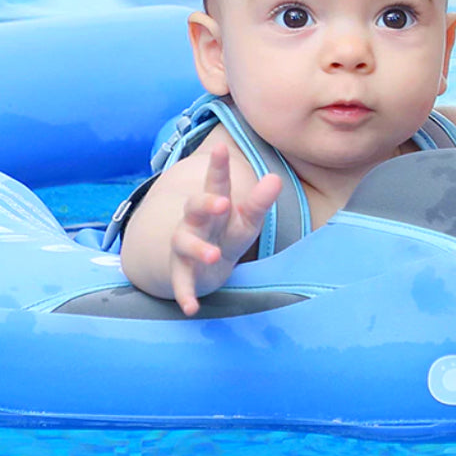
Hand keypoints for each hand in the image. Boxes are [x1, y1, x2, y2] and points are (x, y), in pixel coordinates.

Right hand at [169, 144, 282, 315]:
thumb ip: (259, 202)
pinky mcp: (183, 272)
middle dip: (205, 204)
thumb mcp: (246, 220)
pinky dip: (184, 294)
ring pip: (184, 242)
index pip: (216, 182)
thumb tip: (275, 179)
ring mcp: (187, 246)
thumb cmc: (227, 233)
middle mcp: (196, 222)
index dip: (218, 166)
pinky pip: (180, 283)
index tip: (220, 147)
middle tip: (221, 202)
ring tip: (212, 255)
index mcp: (215, 204)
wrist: (202, 264)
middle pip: (195, 207)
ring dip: (197, 248)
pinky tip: (192, 308)